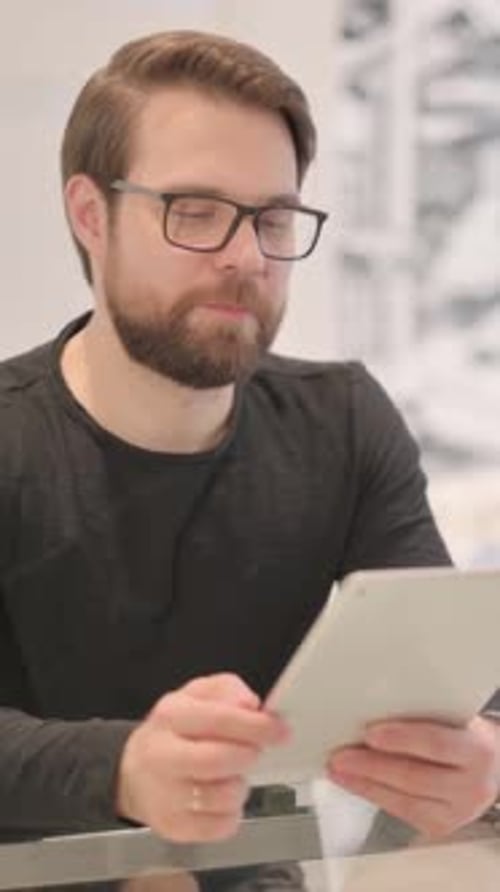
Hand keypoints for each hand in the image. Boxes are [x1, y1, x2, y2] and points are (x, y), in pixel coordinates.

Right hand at [116, 673, 287, 841]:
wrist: (133, 772)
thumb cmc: (174, 731)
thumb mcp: (196, 695)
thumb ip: (226, 689)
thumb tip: (249, 704)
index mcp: (171, 715)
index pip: (218, 718)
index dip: (256, 725)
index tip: (280, 730)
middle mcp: (162, 755)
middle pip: (218, 760)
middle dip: (248, 755)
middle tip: (255, 751)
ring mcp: (164, 795)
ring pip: (222, 797)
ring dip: (240, 785)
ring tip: (232, 774)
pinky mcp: (172, 826)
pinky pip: (220, 827)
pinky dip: (231, 814)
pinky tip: (221, 798)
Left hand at [327, 716, 499, 838]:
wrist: (493, 766)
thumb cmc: (465, 734)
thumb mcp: (454, 718)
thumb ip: (422, 714)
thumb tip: (372, 706)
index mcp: (477, 749)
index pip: (435, 743)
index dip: (401, 738)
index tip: (369, 732)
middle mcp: (472, 785)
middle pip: (414, 777)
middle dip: (371, 767)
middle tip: (340, 756)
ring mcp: (458, 811)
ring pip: (404, 800)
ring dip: (364, 784)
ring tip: (338, 770)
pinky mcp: (442, 826)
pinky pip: (401, 813)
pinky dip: (373, 795)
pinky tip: (355, 784)